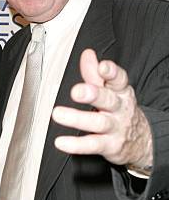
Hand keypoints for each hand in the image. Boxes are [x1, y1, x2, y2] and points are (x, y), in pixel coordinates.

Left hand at [52, 49, 152, 168]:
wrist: (141, 140)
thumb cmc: (119, 111)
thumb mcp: (112, 91)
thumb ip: (95, 75)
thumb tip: (87, 54)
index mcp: (120, 92)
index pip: (119, 80)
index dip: (112, 73)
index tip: (103, 67)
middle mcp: (119, 108)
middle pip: (108, 99)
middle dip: (93, 94)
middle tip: (77, 91)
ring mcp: (115, 128)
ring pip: (98, 122)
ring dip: (77, 118)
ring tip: (58, 114)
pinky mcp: (110, 146)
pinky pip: (92, 145)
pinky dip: (76, 145)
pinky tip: (62, 142)